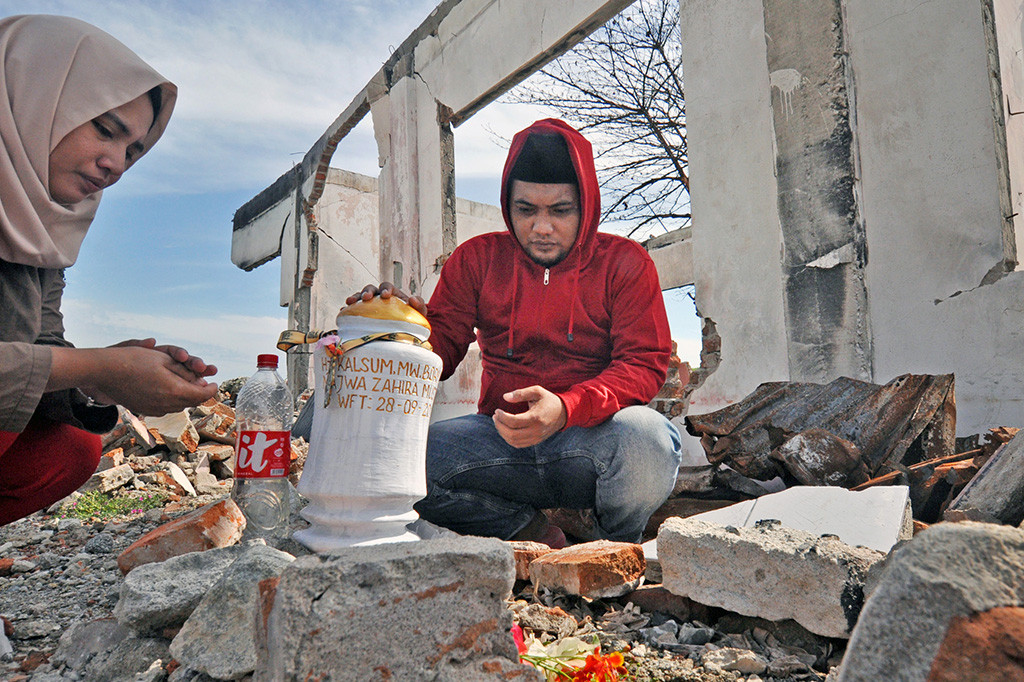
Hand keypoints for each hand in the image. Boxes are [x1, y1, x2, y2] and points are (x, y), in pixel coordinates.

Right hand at [48, 344, 218, 415]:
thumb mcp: (164, 360)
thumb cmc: (134, 360)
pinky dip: (172, 400)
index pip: (201, 394)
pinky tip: (169, 391)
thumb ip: (185, 373)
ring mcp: (154, 410)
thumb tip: (201, 381)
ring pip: (179, 406)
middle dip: (199, 393)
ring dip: (186, 397)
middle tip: (204, 384)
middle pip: (191, 402)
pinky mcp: (144, 410)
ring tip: (188, 386)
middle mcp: (166, 405)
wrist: (105, 372)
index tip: (214, 382)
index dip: (211, 389)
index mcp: (174, 391)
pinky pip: (165, 407)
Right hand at [345, 282, 427, 316]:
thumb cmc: (411, 321)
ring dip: (354, 298)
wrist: (404, 332)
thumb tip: (413, 299)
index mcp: (391, 293)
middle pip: (370, 288)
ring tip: (349, 303)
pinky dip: (348, 310)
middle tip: (366, 298)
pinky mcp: (362, 315)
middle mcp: (378, 297)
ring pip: (359, 297)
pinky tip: (343, 313)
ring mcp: (369, 305)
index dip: (385, 289)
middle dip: (367, 291)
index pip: (387, 286)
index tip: (386, 295)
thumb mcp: (418, 314)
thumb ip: (419, 305)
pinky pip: (353, 311)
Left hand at [493, 385, 567, 447]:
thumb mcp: (537, 391)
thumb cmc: (548, 400)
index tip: (497, 410)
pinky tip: (505, 430)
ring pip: (513, 441)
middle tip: (495, 416)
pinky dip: (509, 439)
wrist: (563, 413)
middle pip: (511, 434)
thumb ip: (521, 393)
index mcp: (536, 418)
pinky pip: (518, 444)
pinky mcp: (535, 441)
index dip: (502, 417)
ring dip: (502, 433)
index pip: (513, 421)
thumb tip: (505, 397)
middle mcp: (536, 430)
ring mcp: (536, 438)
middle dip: (499, 425)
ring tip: (498, 422)